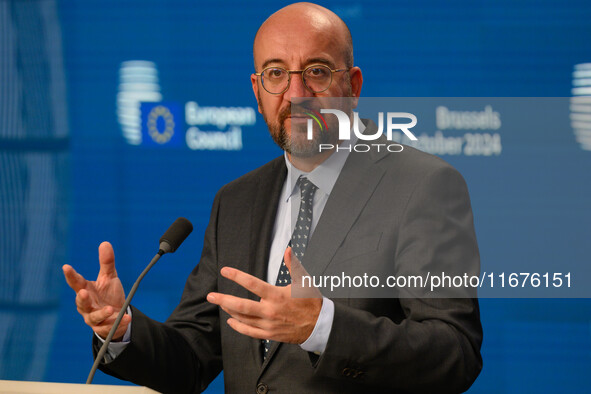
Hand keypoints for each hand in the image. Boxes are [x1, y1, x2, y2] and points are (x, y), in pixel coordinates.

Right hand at [62, 242, 129, 339]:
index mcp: (86, 290)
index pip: (76, 282)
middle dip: (81, 299)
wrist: (116, 314)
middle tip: (83, 293)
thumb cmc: (108, 294)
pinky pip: (109, 327)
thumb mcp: (109, 277)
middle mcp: (86, 305)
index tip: (66, 267)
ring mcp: (93, 318)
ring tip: (111, 309)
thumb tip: (105, 243)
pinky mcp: (103, 328)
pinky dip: (119, 323)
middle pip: (81, 303)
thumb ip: (107, 262)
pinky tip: (126, 317)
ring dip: (102, 314)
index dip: (70, 275)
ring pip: (93, 318)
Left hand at [206, 248, 321, 343]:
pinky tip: (231, 321)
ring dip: (229, 310)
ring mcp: (268, 324)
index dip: (237, 276)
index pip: (252, 284)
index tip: (225, 271)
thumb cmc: (311, 302)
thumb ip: (292, 265)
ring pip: (243, 318)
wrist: (319, 325)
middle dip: (223, 300)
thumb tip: (288, 250)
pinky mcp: (269, 334)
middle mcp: (270, 310)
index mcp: (276, 295)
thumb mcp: (303, 281)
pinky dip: (238, 326)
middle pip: (241, 305)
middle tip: (211, 296)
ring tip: (220, 303)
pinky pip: (249, 332)